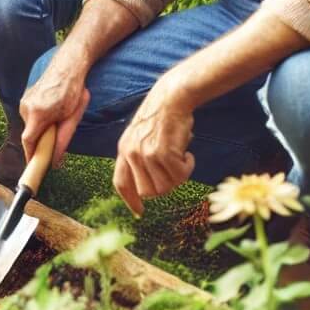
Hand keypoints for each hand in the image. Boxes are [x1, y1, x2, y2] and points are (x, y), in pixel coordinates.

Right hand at [20, 56, 90, 168]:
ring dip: (41, 130)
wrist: (67, 65)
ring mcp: (24, 101)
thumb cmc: (73, 90)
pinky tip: (53, 111)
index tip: (33, 168)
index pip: (28, 142)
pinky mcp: (25, 97)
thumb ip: (62, 141)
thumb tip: (55, 161)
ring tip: (58, 119)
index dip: (30, 157)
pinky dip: (39, 121)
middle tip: (56, 141)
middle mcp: (26, 107)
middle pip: (29, 135)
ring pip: (30, 126)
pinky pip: (30, 117)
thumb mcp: (72, 118)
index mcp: (38, 113)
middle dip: (41, 142)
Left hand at [113, 78, 195, 216]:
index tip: (139, 212)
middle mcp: (131, 153)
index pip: (121, 182)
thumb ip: (140, 159)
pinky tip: (188, 153)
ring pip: (165, 187)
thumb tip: (148, 190)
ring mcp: (145, 154)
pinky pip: (180, 176)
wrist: (172, 97)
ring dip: (177, 176)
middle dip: (164, 186)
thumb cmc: (162, 118)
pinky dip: (188, 167)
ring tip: (180, 157)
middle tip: (174, 170)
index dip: (130, 200)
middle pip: (147, 192)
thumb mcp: (141, 137)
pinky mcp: (162, 153)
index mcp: (123, 149)